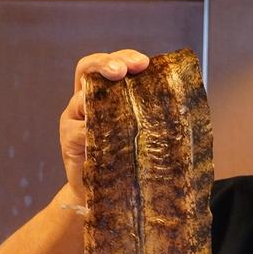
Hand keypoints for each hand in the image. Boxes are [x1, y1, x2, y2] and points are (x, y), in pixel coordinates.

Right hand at [58, 49, 149, 204]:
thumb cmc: (125, 162)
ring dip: (97, 93)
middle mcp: (86, 101)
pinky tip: (103, 132)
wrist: (101, 195)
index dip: (124, 57)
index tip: (144, 63)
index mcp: (106, 93)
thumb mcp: (140, 133)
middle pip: (89, 68)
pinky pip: (78, 129)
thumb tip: (184, 103)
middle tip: (122, 71)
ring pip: (81, 96)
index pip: (111, 64)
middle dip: (106, 63)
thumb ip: (149, 115)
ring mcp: (74, 119)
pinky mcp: (68, 141)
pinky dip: (91, 128)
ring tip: (113, 97)